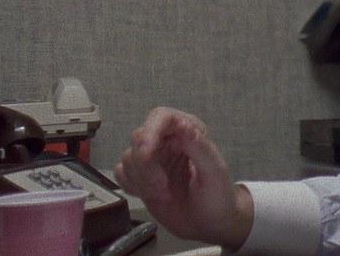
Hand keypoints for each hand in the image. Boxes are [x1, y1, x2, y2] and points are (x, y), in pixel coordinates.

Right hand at [114, 107, 252, 249]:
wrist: (208, 223)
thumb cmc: (217, 196)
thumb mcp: (215, 173)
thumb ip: (201, 148)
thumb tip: (184, 125)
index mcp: (189, 130)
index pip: (161, 117)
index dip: (150, 132)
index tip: (147, 154)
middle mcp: (168, 139)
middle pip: (140, 138)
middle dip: (146, 166)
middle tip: (163, 189)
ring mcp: (153, 157)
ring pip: (129, 157)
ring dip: (142, 180)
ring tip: (164, 195)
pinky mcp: (141, 175)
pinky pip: (122, 172)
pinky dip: (131, 186)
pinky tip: (150, 195)